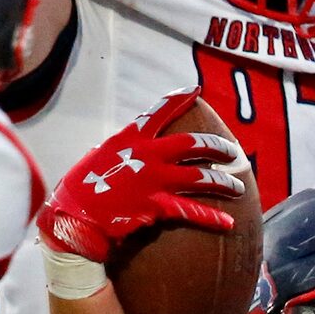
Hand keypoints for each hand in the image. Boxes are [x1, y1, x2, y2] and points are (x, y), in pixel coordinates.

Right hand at [38, 88, 243, 269]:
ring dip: (223, 181)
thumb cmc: (84, 185)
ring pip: (200, 176)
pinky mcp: (157, 206)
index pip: (159, 112)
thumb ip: (121, 149)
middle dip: (217, 145)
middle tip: (232, 151)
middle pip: (193, 144)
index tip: (195, 91)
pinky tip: (230, 222)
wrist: (76, 213)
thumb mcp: (100, 155)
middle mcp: (148, 154)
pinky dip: (213, 217)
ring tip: (239, 186)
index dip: (179, 99)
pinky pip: (192, 211)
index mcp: (132, 137)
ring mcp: (155, 179)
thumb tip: (124, 145)